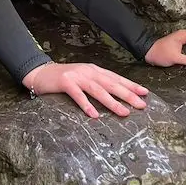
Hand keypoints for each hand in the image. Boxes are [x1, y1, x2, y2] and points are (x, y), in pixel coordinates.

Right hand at [23, 62, 148, 118]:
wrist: (40, 73)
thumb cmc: (63, 79)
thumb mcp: (83, 78)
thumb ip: (97, 83)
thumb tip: (116, 95)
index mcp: (93, 70)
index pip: (116, 78)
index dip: (131, 85)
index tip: (145, 93)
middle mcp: (87, 71)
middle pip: (110, 84)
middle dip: (127, 94)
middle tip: (141, 105)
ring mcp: (76, 76)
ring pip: (97, 90)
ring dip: (111, 102)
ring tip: (123, 112)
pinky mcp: (64, 82)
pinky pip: (78, 95)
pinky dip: (86, 105)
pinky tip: (94, 115)